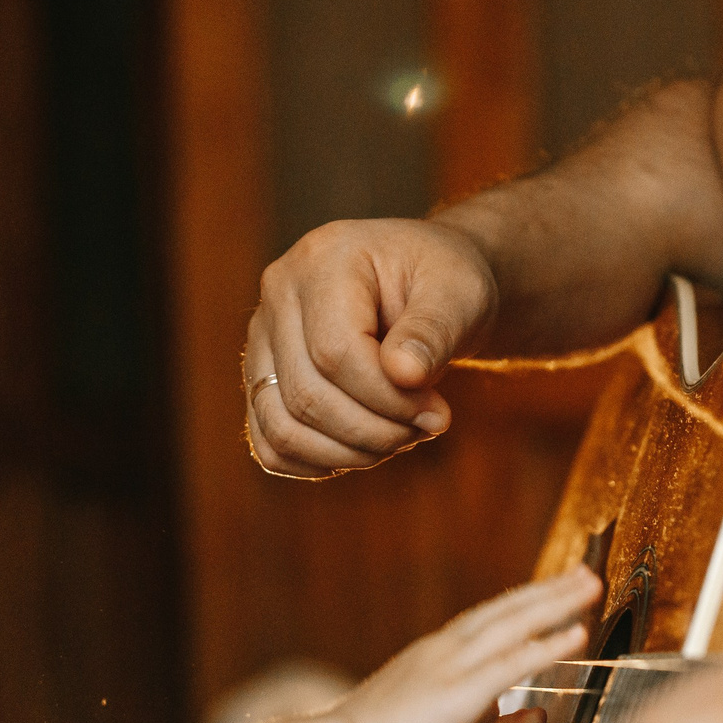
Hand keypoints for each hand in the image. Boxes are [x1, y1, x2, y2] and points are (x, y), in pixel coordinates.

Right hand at [244, 216, 499, 476]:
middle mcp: (278, 294)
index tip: (439, 413)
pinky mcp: (263, 377)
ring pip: (281, 427)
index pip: (335, 353)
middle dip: (376, 431)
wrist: (431, 288)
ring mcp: (263, 338)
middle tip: (427, 427)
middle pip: (306, 395)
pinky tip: (366, 450)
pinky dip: (317, 462)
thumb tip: (403, 373)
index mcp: (322, 259)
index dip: (387, 399)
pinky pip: (270, 444)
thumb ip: (434, 330)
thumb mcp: (459, 294)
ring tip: (401, 437)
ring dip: (348, 452)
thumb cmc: (448, 285)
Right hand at [333, 565, 598, 722]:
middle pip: (505, 611)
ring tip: (592, 586)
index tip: (551, 589)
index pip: (485, 620)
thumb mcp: (402, 714)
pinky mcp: (459, 693)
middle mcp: (442, 651)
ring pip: (514, 625)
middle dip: (548, 591)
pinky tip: (578, 634)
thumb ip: (431, 707)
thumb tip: (447, 710)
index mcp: (430, 656)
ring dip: (556, 603)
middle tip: (586, 572)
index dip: (521, 603)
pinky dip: (548, 644)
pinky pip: (513, 662)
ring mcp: (450, 668)